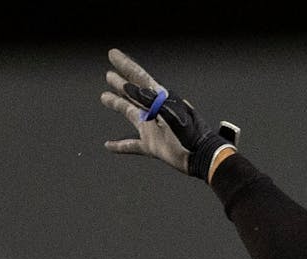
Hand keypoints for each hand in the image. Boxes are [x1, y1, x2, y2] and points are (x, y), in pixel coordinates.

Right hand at [100, 48, 236, 180]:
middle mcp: (155, 112)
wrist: (202, 157)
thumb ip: (151, 100)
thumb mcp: (171, 113)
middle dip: (120, 83)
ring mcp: (153, 129)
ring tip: (104, 97)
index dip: (126, 65)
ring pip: (130, 113)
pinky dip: (120, 146)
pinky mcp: (152, 146)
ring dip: (117, 104)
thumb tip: (129, 87)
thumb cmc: (191, 134)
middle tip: (108, 74)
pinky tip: (109, 146)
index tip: (113, 54)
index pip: (140, 77)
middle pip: (133, 93)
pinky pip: (132, 145)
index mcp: (162, 100)